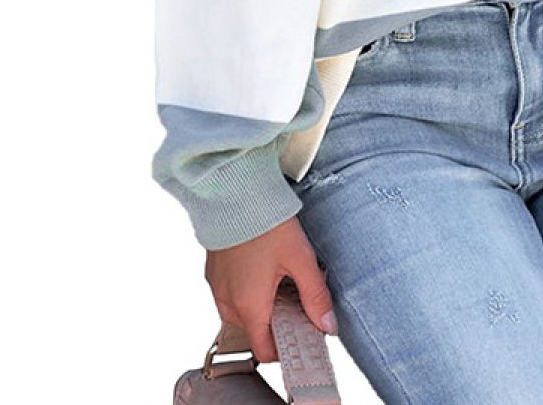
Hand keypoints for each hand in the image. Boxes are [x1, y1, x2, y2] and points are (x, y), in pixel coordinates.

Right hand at [204, 213, 337, 363]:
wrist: (234, 191)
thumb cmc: (265, 222)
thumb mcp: (300, 258)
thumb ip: (315, 295)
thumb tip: (328, 325)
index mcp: (249, 306)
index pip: (265, 351)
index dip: (285, 349)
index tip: (302, 336)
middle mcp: (227, 301)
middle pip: (256, 330)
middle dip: (278, 321)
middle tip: (300, 297)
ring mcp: (217, 286)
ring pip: (243, 311)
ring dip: (263, 304)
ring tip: (283, 277)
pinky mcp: (214, 271)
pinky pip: (232, 293)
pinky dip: (249, 289)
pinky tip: (265, 265)